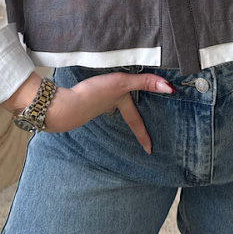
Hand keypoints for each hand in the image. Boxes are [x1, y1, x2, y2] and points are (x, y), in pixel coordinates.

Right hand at [3, 71, 174, 153]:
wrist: (63, 104)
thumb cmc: (92, 95)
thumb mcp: (121, 84)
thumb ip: (144, 83)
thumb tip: (169, 89)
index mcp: (119, 105)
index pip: (136, 121)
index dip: (143, 134)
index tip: (150, 150)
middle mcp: (107, 107)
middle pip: (122, 113)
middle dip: (127, 117)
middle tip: (132, 124)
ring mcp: (93, 106)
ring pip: (107, 106)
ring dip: (111, 106)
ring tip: (112, 102)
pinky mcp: (81, 100)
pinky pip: (93, 100)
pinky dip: (95, 98)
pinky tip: (91, 93)